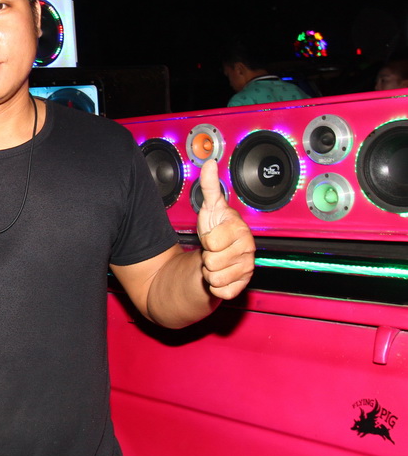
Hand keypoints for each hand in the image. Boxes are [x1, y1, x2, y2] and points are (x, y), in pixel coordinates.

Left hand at [196, 159, 254, 298]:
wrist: (216, 255)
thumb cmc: (214, 231)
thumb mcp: (210, 208)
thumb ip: (209, 187)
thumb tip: (209, 163)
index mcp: (241, 230)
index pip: (212, 242)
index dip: (206, 240)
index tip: (212, 236)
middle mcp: (248, 250)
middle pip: (212, 261)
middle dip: (207, 256)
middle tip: (213, 250)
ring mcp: (247, 269)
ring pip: (215, 278)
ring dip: (209, 271)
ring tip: (216, 261)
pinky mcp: (242, 286)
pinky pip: (221, 292)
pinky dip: (215, 287)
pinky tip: (221, 275)